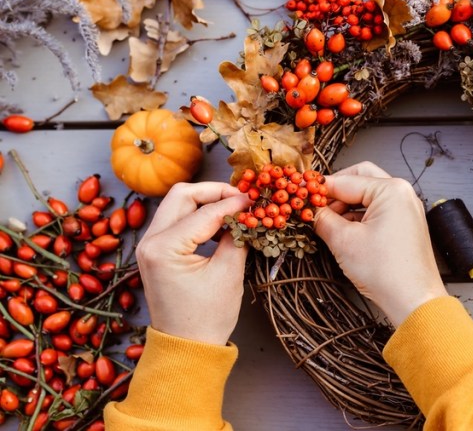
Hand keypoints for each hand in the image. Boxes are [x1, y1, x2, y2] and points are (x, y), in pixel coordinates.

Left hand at [135, 182, 251, 344]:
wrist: (186, 347)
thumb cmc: (207, 317)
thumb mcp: (228, 273)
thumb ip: (237, 235)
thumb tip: (247, 211)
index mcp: (164, 248)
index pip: (205, 212)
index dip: (234, 203)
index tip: (256, 199)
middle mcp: (149, 241)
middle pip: (182, 195)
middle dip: (214, 191)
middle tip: (242, 197)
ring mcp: (149, 245)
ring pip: (177, 204)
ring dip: (206, 202)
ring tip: (234, 209)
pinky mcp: (155, 251)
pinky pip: (176, 220)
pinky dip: (198, 215)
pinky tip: (220, 224)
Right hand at [314, 162, 446, 325]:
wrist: (413, 300)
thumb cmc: (387, 271)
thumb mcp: (344, 241)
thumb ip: (323, 219)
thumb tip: (310, 210)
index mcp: (391, 190)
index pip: (346, 180)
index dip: (320, 189)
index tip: (301, 195)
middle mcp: (403, 194)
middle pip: (360, 179)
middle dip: (336, 192)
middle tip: (316, 207)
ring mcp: (406, 209)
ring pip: (368, 195)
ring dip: (346, 206)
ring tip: (327, 224)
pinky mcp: (405, 224)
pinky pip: (378, 210)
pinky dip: (359, 217)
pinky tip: (344, 231)